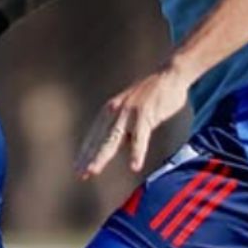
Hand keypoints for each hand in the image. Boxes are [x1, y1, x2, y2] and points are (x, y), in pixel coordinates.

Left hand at [74, 61, 191, 178]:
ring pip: (113, 139)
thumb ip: (124, 127)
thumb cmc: (152, 94)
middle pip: (99, 139)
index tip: (77, 167)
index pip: (94, 135)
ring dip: (101, 156)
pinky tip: (134, 166)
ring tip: (93, 171)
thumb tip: (117, 145)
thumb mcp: (132, 111)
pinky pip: (140, 137)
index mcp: (111, 110)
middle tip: (80, 174)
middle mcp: (116, 110)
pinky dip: (136, 152)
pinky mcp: (146, 114)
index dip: (86, 152)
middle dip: (88, 157)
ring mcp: (129, 112)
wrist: (170, 74)